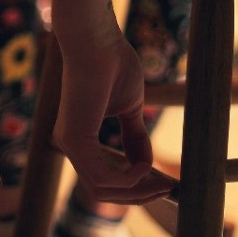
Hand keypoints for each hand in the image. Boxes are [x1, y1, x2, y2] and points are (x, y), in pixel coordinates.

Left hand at [51, 24, 174, 203]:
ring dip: (138, 190)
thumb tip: (147, 166)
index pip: (104, 176)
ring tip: (163, 181)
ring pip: (104, 189)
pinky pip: (105, 178)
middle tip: (167, 188)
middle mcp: (69, 145)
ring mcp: (69, 145)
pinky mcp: (76, 142)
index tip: (164, 183)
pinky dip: (130, 178)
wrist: (98, 42)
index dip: (135, 186)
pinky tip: (147, 167)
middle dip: (138, 194)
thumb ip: (135, 138)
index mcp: (79, 137)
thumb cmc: (113, 66)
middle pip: (103, 190)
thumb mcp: (131, 109)